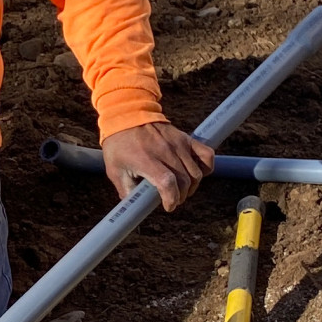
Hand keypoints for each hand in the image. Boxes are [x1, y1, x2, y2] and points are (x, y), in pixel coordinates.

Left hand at [102, 120, 217, 210]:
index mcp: (147, 160)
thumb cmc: (119, 143)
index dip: (171, 199)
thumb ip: (126, 190)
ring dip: (191, 186)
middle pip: (184, 182)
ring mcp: (178, 144)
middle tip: (172, 199)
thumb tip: (136, 207)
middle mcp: (165, 152)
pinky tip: (197, 174)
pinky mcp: (186, 138)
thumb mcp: (114, 170)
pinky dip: (207, 167)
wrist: (127, 114)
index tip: (168, 206)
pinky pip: (206, 155)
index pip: (168, 183)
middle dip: (180, 196)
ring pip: (196, 173)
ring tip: (181, 189)